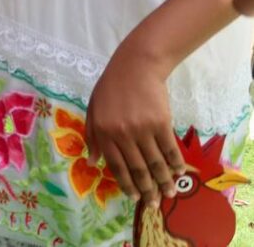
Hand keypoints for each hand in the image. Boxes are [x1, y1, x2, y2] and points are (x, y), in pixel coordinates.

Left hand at [85, 48, 183, 207]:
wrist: (135, 67)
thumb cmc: (111, 88)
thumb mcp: (93, 109)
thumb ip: (92, 136)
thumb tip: (93, 163)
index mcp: (102, 131)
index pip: (115, 165)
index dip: (126, 183)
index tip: (133, 196)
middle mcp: (122, 133)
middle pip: (137, 168)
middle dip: (146, 189)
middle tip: (153, 203)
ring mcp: (142, 129)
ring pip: (155, 162)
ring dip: (163, 181)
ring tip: (169, 193)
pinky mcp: (161, 123)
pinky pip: (169, 149)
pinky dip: (175, 163)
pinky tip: (178, 172)